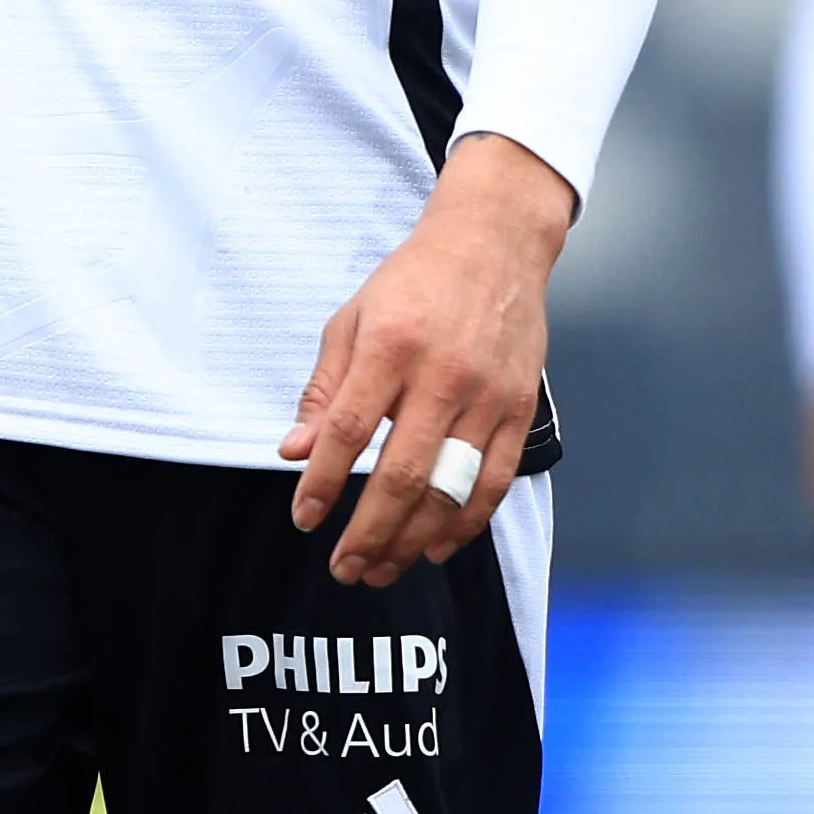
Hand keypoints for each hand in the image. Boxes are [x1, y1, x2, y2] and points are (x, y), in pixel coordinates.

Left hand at [283, 135, 574, 586]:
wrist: (494, 243)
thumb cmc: (415, 282)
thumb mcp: (351, 320)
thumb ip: (324, 389)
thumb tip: (294, 452)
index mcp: (391, 345)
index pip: (349, 431)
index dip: (322, 483)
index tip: (305, 519)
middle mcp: (442, 374)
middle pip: (401, 474)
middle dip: (368, 532)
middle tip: (344, 568)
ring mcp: (487, 395)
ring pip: (449, 489)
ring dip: (412, 540)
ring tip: (382, 569)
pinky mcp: (519, 408)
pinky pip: (494, 481)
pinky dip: (466, 523)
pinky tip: (436, 547)